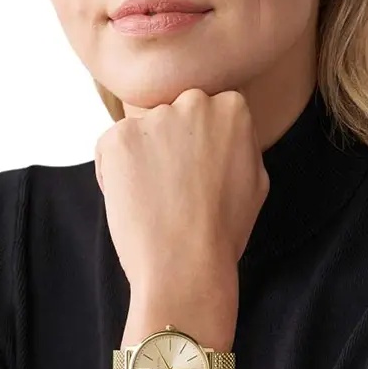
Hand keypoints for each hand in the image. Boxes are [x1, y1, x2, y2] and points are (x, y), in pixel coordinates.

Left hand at [94, 87, 268, 324]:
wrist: (186, 266)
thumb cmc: (222, 233)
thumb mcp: (256, 181)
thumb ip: (239, 145)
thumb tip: (223, 132)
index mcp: (232, 109)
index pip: (206, 113)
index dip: (199, 149)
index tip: (199, 178)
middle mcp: (194, 102)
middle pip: (172, 116)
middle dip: (170, 147)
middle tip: (176, 191)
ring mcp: (155, 118)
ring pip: (142, 133)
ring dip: (143, 160)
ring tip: (157, 202)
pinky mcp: (119, 137)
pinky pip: (111, 148)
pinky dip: (115, 174)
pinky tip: (136, 203)